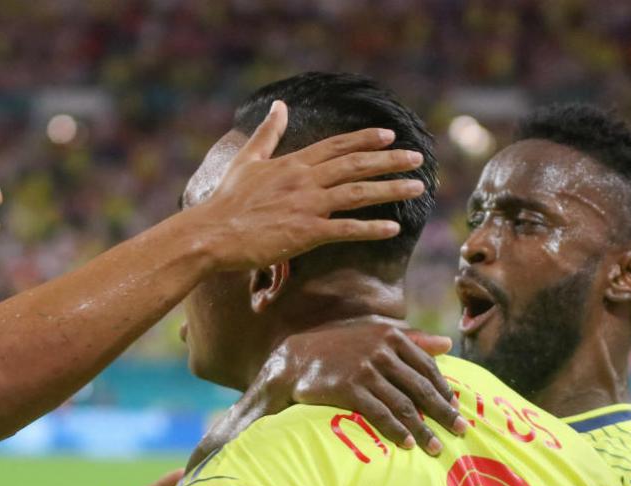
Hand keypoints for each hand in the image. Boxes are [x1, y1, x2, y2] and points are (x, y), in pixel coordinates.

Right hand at [191, 100, 426, 269]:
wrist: (213, 233)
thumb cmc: (227, 200)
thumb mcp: (247, 160)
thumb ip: (268, 133)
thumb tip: (279, 106)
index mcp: (294, 163)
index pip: (337, 146)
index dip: (366, 140)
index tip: (390, 136)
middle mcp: (306, 180)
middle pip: (356, 165)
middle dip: (390, 160)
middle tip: (417, 158)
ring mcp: (308, 205)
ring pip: (358, 193)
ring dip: (390, 189)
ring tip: (417, 188)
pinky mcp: (306, 232)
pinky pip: (346, 229)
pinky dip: (371, 228)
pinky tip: (392, 229)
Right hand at [269, 318, 468, 453]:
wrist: (296, 359)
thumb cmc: (340, 347)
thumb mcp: (375, 335)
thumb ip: (413, 339)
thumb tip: (448, 343)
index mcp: (391, 337)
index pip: (426, 367)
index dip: (443, 389)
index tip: (455, 407)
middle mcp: (381, 352)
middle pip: (420, 387)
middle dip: (443, 411)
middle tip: (460, 429)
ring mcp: (365, 370)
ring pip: (403, 405)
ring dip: (422, 428)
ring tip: (435, 447)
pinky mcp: (349, 389)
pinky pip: (379, 414)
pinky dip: (396, 430)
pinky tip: (407, 444)